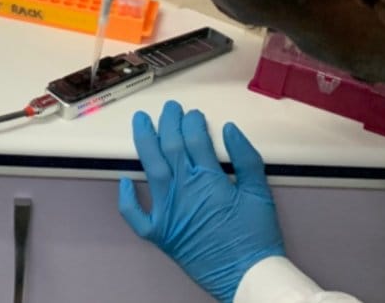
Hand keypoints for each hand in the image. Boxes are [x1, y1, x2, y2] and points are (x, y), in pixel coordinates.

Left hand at [119, 101, 283, 302]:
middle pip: (170, 147)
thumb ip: (246, 158)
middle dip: (168, 123)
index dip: (192, 122)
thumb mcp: (260, 193)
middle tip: (168, 109)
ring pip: (150, 168)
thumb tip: (229, 129)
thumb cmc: (256, 238)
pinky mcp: (159, 234)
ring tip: (141, 122)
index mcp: (209, 181)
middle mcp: (183, 191)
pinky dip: (127, 198)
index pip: (194, 139)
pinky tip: (124, 180)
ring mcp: (168, 212)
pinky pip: (136, 215)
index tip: (192, 114)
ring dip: (145, 142)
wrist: (247, 277)